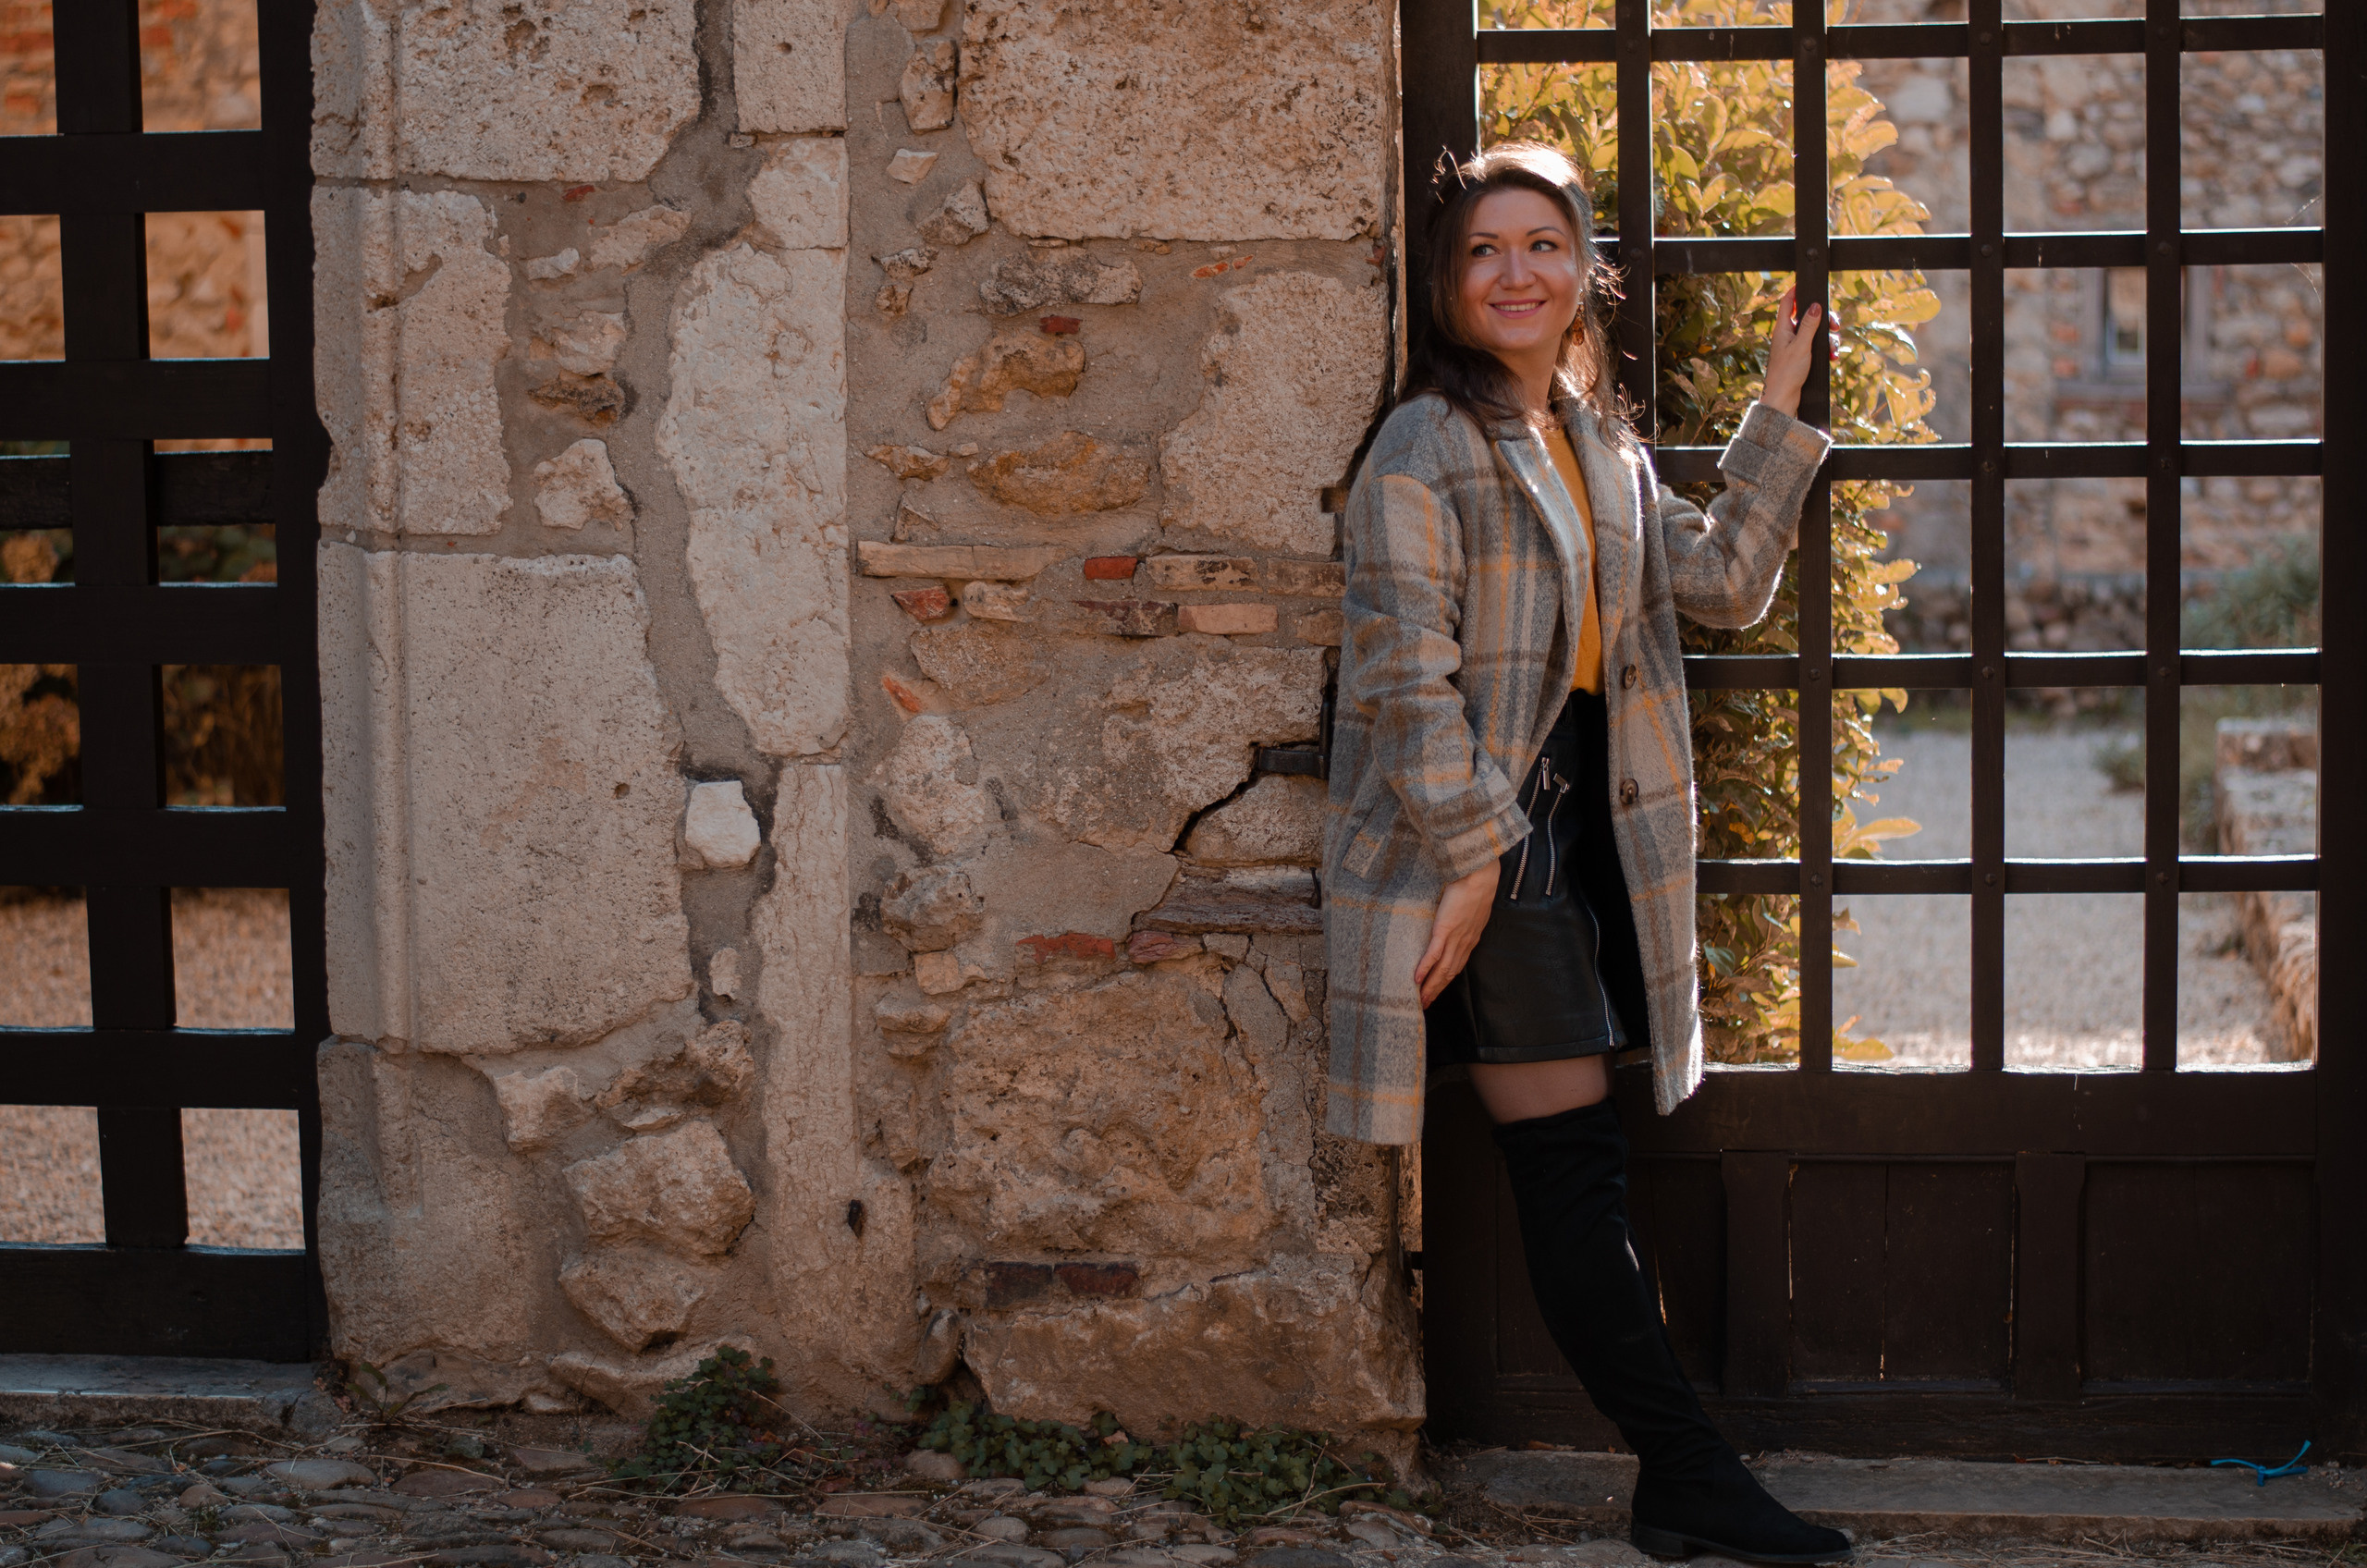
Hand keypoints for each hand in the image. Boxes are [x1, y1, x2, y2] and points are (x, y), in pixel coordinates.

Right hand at [1413, 862, 1499, 1006]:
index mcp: (1470, 939)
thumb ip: (1464, 917)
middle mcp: (1464, 943)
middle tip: (1426, 1004)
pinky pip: (1434, 954)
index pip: (1457, 965)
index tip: (1437, 992)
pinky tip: (1416, 979)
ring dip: (1430, 986)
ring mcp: (1455, 937)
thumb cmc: (1475, 886)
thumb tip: (1455, 919)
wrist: (1480, 876)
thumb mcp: (1472, 907)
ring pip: (1442, 969)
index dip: (1446, 981)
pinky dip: (1425, 968)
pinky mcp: (1445, 929)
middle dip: (1437, 990)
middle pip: (1449, 973)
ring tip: (1420, 998)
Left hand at [1760, 283, 1825, 420]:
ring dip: (1827, 338)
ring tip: (1832, 350)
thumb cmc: (1787, 373)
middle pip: (1807, 316)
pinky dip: (1826, 350)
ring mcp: (1795, 346)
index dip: (1796, 292)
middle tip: (1835, 325)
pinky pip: (1817, 347)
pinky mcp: (1801, 357)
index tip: (1806, 284)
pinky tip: (1832, 357)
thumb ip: (1809, 325)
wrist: (1783, 399)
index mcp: (1783, 329)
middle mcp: (1788, 336)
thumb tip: (1815, 305)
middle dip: (1824, 319)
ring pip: (1816, 332)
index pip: (1787, 303)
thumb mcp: (1801, 346)